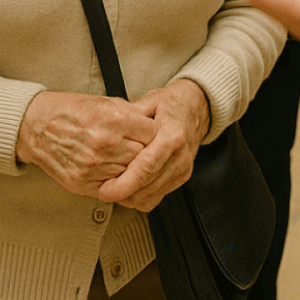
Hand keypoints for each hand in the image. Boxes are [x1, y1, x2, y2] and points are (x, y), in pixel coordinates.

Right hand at [15, 91, 155, 197]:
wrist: (37, 126)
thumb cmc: (71, 110)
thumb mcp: (104, 102)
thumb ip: (130, 114)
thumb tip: (152, 124)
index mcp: (113, 119)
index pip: (152, 133)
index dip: (155, 134)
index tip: (152, 134)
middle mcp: (104, 143)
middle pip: (143, 156)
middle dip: (147, 153)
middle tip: (143, 149)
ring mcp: (93, 166)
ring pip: (130, 175)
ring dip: (132, 170)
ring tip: (129, 161)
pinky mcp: (82, 183)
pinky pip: (112, 188)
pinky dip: (117, 182)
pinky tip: (116, 172)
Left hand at [98, 80, 209, 212]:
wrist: (196, 107)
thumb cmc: (171, 103)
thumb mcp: (150, 101)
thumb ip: (130, 116)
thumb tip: (107, 126)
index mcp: (172, 135)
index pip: (147, 167)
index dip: (124, 184)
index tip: (105, 190)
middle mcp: (180, 156)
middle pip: (148, 186)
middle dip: (122, 194)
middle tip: (103, 191)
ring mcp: (183, 169)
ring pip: (152, 196)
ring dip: (130, 197)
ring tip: (113, 188)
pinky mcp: (182, 177)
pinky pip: (158, 197)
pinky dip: (140, 198)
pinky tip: (130, 188)